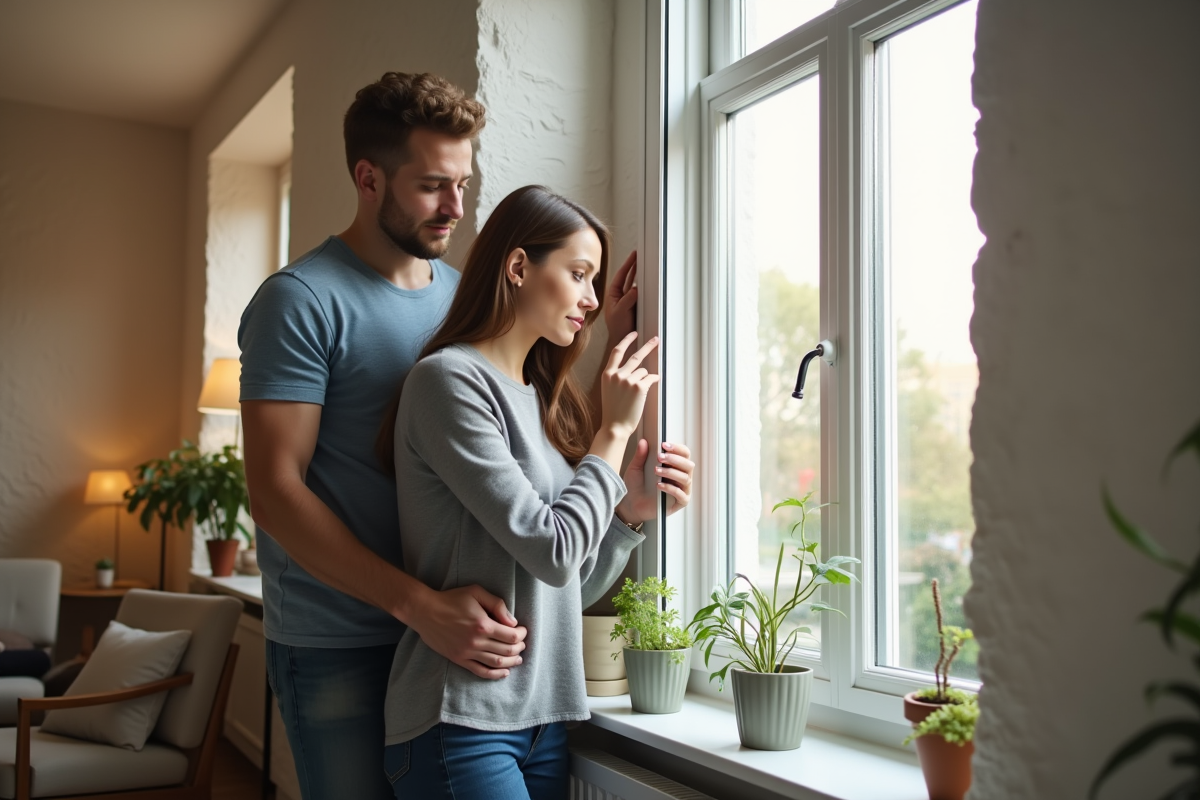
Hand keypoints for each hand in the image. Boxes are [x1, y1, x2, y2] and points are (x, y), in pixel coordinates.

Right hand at [407, 584, 526, 679]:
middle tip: (522, 644)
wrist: (425, 611)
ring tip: (518, 658)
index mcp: (483, 624)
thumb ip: (497, 605)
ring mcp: (467, 652)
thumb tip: (513, 622)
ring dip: (511, 662)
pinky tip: (504, 672)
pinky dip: (494, 674)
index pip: (511, 635)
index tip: (522, 630)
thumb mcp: (476, 592)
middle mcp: (477, 641)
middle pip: (507, 650)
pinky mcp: (459, 659)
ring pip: (496, 663)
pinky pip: (480, 671)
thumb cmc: (451, 599)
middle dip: (519, 648)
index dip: (521, 634)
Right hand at [599, 332, 659, 437]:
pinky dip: (654, 380)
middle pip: (636, 356)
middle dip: (648, 346)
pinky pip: (651, 378)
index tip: (634, 334)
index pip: (617, 351)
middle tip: (656, 340)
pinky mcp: (639, 387)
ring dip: (646, 379)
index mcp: (607, 374)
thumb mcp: (608, 389)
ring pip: (644, 371)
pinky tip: (650, 386)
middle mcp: (617, 374)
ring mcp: (628, 380)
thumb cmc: (613, 411)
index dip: (627, 341)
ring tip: (639, 393)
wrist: (615, 426)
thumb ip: (616, 376)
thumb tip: (633, 368)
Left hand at [604, 251, 637, 343]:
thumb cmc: (617, 327)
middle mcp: (621, 294)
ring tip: (646, 264)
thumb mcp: (620, 312)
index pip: (621, 275)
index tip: (634, 255)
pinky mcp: (637, 304)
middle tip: (641, 255)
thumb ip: (627, 300)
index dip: (628, 264)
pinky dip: (645, 285)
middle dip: (634, 265)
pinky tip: (650, 279)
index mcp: (613, 294)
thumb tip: (635, 288)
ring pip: (635, 283)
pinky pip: (642, 292)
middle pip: (628, 276)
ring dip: (640, 274)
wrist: (624, 339)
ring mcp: (629, 298)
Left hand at [617, 441, 694, 523]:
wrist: (629, 504)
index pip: (684, 454)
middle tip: (660, 457)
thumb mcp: (635, 468)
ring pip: (686, 478)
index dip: (677, 448)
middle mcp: (681, 476)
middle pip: (688, 465)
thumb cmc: (635, 485)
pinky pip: (681, 494)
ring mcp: (682, 490)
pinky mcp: (679, 502)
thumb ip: (640, 455)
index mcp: (674, 465)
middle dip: (675, 459)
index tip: (664, 445)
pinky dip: (671, 488)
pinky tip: (659, 485)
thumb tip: (643, 441)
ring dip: (671, 472)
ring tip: (656, 471)